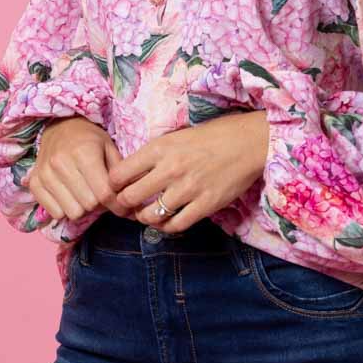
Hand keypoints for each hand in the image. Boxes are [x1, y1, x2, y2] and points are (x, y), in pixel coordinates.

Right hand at [23, 115, 132, 221]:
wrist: (59, 127)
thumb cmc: (89, 139)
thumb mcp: (109, 148)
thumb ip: (120, 173)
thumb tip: (131, 200)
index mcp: (84, 153)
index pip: (104, 194)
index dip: (117, 204)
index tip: (123, 207)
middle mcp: (61, 163)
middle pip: (88, 206)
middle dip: (99, 204)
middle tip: (100, 194)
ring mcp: (45, 174)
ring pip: (72, 212)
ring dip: (82, 207)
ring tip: (85, 193)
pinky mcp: (34, 183)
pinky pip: (55, 213)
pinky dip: (65, 208)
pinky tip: (70, 194)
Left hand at [107, 110, 269, 233]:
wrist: (250, 142)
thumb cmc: (214, 135)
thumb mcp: (178, 135)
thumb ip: (155, 153)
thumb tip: (132, 171)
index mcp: (160, 147)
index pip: (119, 174)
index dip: (112, 185)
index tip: (116, 188)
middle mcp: (170, 169)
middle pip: (130, 198)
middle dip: (124, 205)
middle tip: (128, 206)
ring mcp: (188, 189)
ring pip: (150, 216)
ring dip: (144, 218)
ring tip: (146, 214)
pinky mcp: (205, 205)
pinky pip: (176, 225)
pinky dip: (166, 227)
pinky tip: (167, 220)